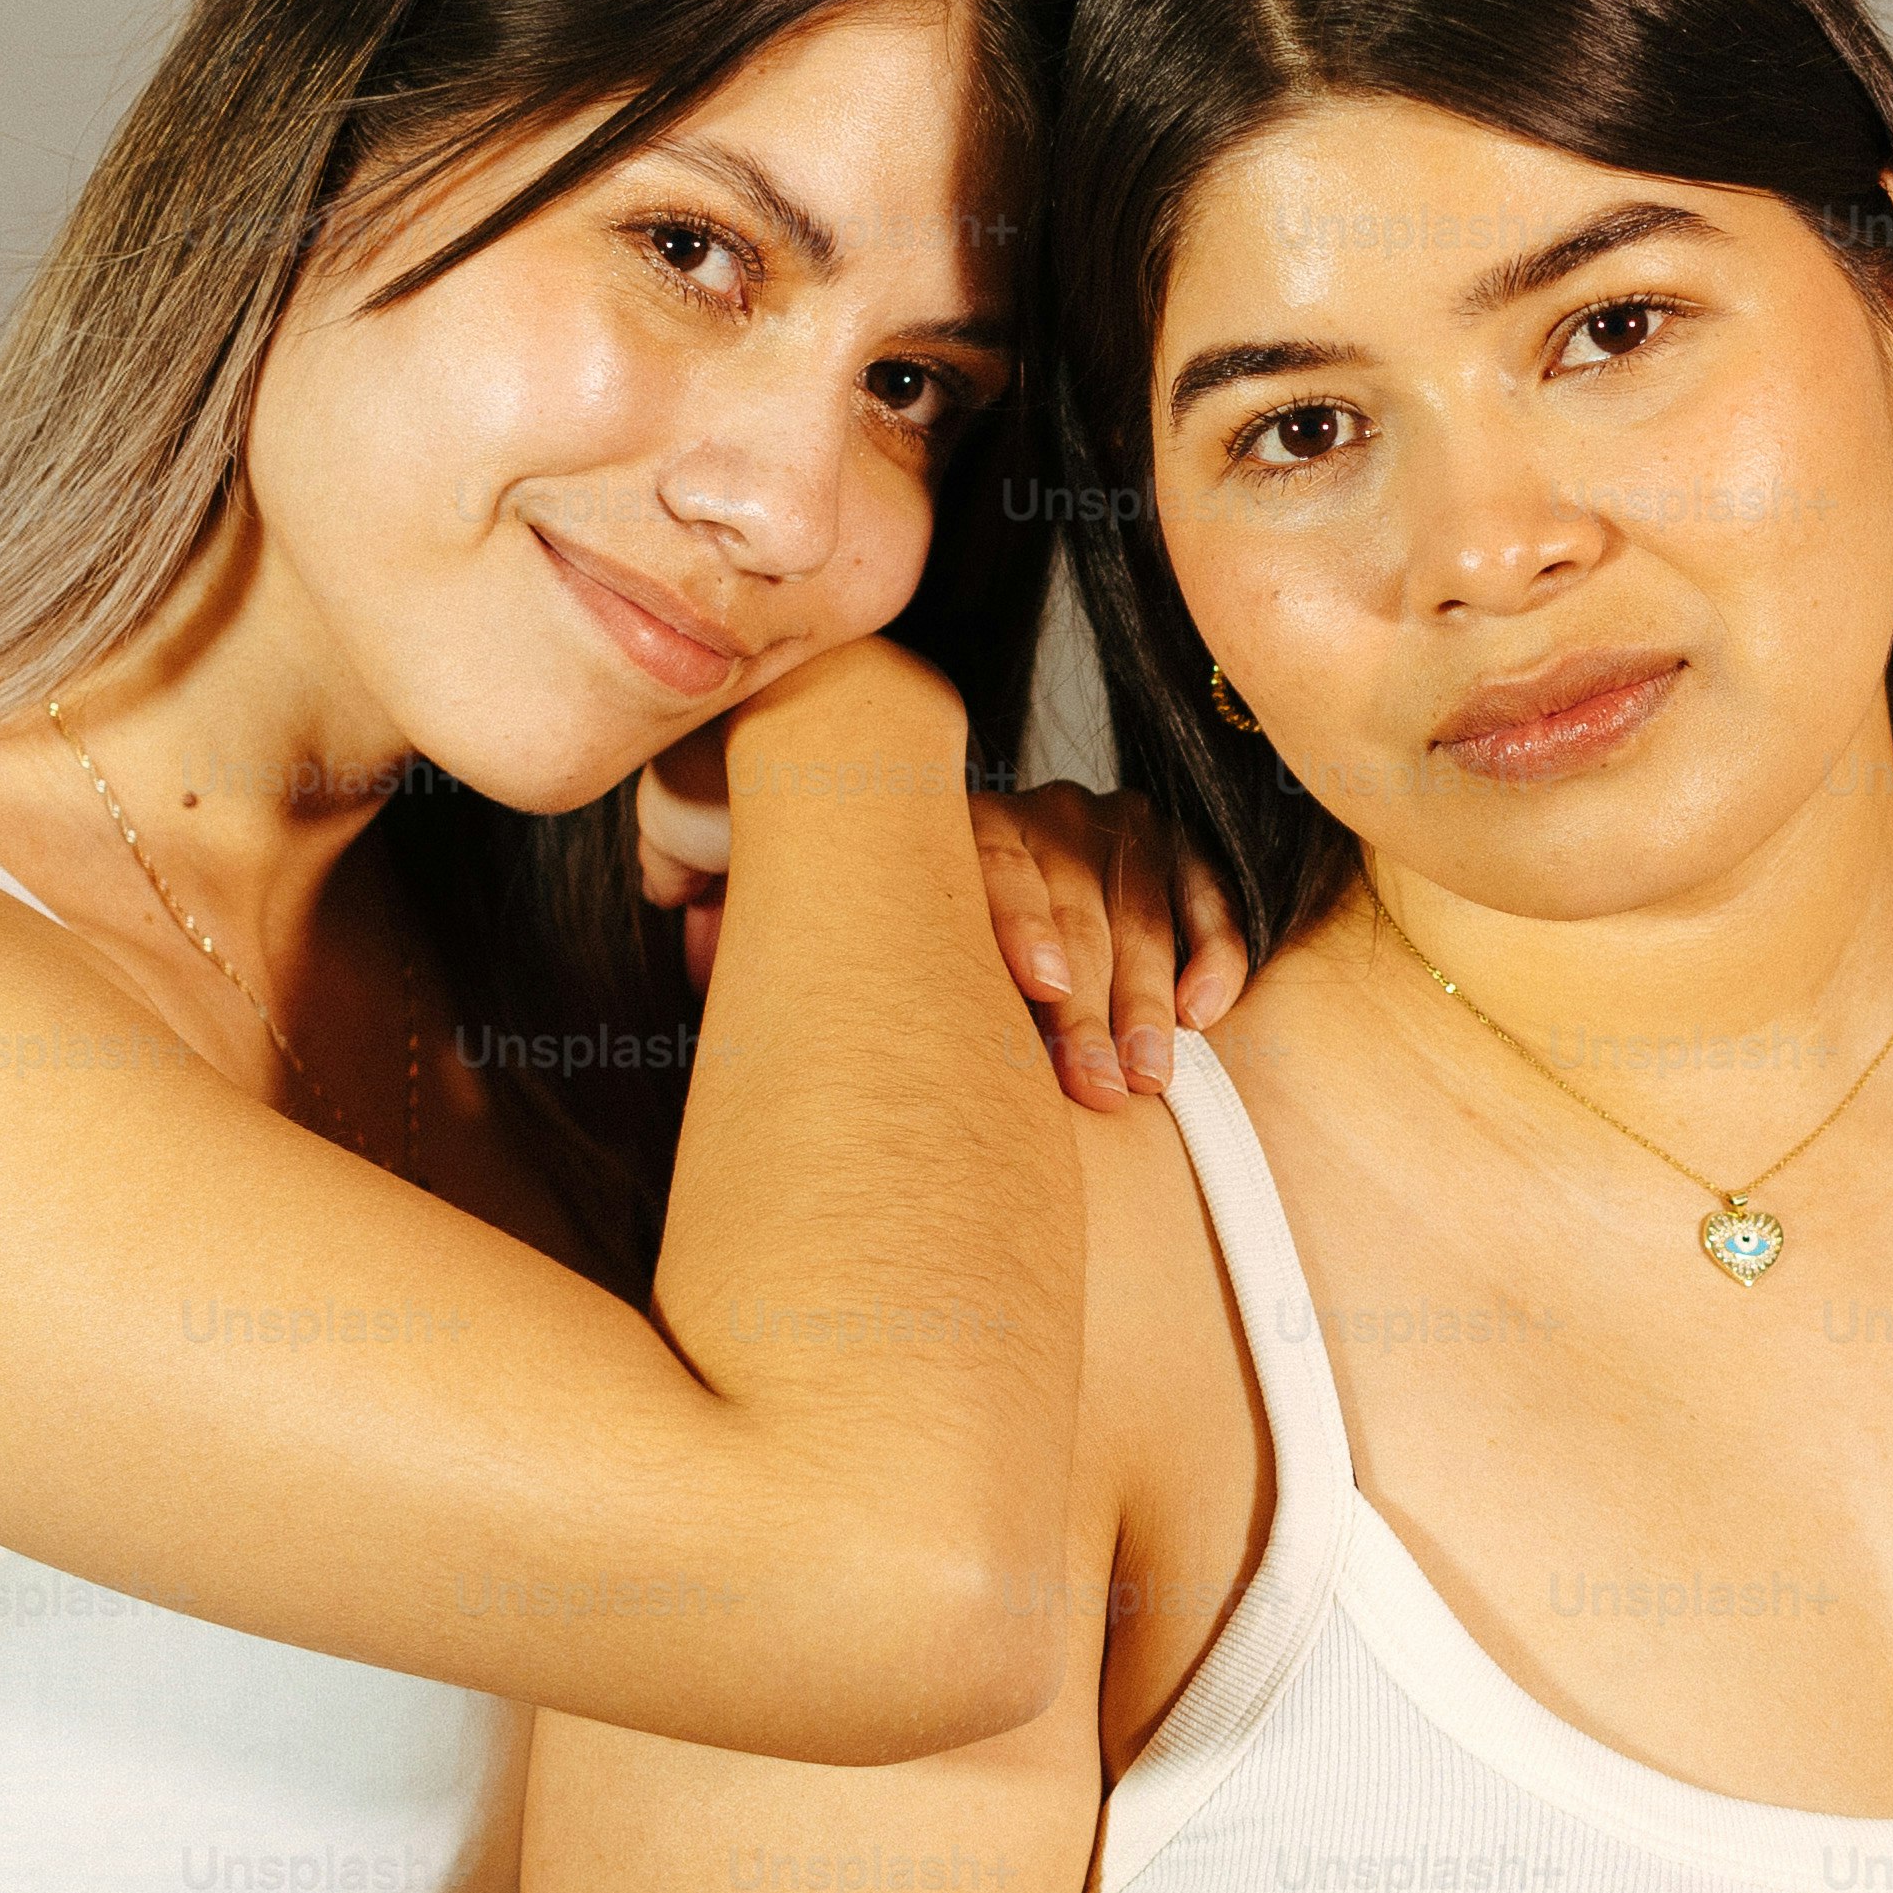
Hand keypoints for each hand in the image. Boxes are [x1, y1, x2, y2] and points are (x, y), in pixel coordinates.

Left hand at [642, 712, 1239, 1108]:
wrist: (948, 878)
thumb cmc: (868, 929)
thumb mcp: (807, 915)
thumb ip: (758, 918)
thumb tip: (682, 930)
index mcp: (940, 824)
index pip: (985, 859)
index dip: (1017, 921)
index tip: (1037, 991)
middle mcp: (1027, 810)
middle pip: (1069, 887)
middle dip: (1091, 997)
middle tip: (1103, 1083)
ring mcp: (1099, 821)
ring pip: (1135, 893)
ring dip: (1148, 990)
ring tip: (1152, 1076)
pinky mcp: (1160, 845)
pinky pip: (1199, 882)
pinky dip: (1210, 941)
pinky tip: (1206, 1007)